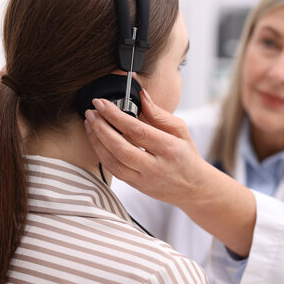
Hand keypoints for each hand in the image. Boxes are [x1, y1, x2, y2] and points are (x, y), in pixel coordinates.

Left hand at [84, 90, 209, 207]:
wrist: (193, 188)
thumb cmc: (186, 155)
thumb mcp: (180, 130)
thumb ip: (159, 114)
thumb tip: (142, 96)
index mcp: (169, 148)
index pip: (137, 130)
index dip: (116, 116)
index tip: (102, 103)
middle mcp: (156, 166)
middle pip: (121, 147)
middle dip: (101, 128)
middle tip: (91, 112)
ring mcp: (144, 179)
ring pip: (113, 162)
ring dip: (97, 142)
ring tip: (89, 124)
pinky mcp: (136, 186)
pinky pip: (114, 171)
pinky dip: (102, 154)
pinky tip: (96, 140)